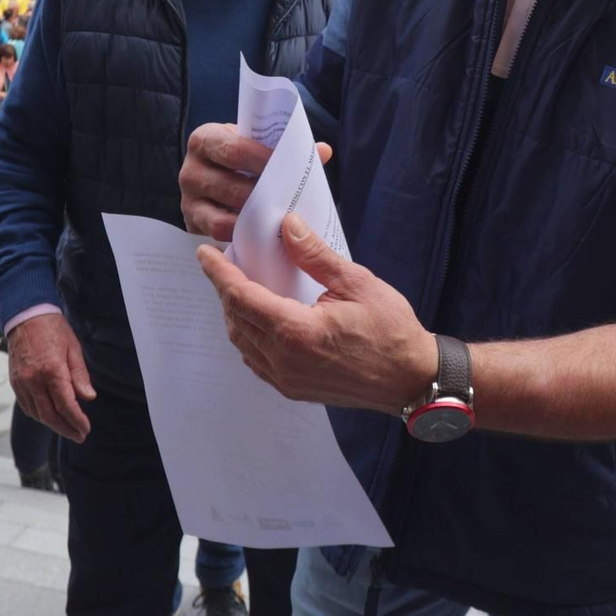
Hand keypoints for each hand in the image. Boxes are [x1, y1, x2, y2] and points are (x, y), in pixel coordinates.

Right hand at [6, 314, 95, 442]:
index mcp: (52, 370)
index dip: (77, 420)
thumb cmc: (53, 329)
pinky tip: (50, 417)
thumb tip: (88, 398)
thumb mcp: (73, 348)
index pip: (66, 405)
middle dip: (66, 429)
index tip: (85, 429)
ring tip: (67, 428)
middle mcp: (34, 380)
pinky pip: (26, 406)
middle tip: (79, 436)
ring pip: (37, 414)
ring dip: (53, 425)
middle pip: (50, 415)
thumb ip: (80, 375)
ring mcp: (22, 382)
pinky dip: (39, 415)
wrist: (26, 316)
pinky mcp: (15, 382)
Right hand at [179, 123, 332, 241]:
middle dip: (262, 195)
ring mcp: (188, 200)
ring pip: (222, 216)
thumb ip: (286, 147)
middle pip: (229, 186)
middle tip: (290, 200)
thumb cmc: (243, 157)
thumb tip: (323, 151)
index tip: (288, 167)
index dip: (262, 160)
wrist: (218, 175)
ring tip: (280, 219)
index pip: (234, 150)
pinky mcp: (192, 224)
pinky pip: (219, 234)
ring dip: (253, 219)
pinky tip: (262, 233)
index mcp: (205, 140)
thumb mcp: (257, 145)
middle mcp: (189, 170)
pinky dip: (241, 235)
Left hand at [195, 214, 433, 413]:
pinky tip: (259, 319)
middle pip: (236, 318)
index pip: (241, 296)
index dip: (219, 273)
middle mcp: (284, 359)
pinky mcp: (294, 389)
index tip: (204, 254)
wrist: (411, 379)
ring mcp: (287, 379)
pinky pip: (257, 360)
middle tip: (225, 264)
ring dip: (235, 313)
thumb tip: (288, 226)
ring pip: (243, 342)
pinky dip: (249, 336)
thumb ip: (315, 255)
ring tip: (240, 287)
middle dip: (225, 289)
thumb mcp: (356, 283)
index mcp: (296, 331)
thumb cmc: (391, 331)